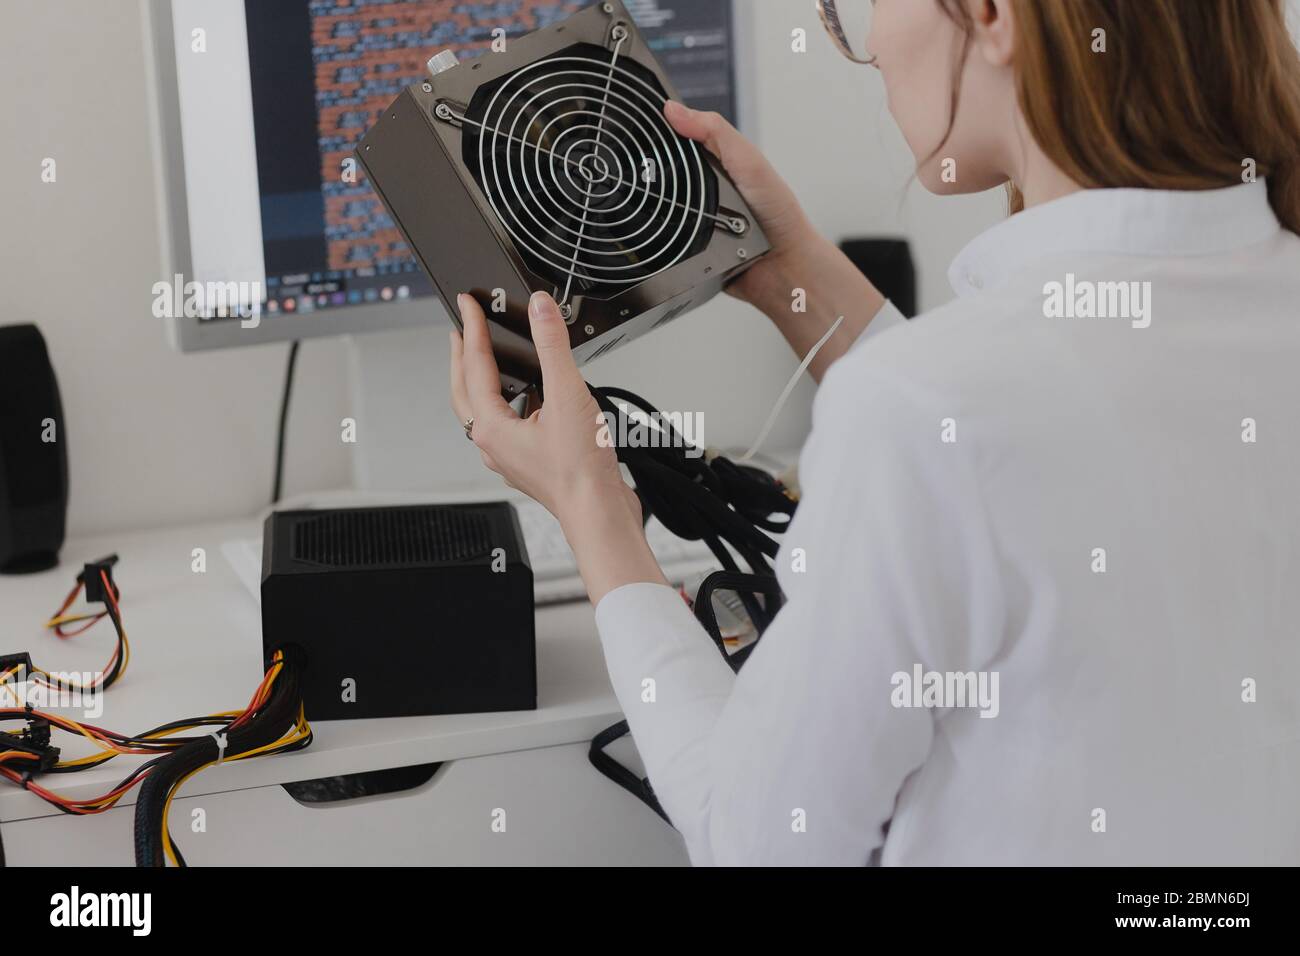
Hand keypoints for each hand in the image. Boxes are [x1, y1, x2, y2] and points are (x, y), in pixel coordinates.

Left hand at [449, 291, 667, 603]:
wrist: (599, 512)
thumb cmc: (580, 472)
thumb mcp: (567, 396)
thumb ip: (552, 347)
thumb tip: (541, 310)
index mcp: (491, 427)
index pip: (474, 366)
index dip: (472, 329)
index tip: (468, 304)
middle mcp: (494, 444)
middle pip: (466, 392)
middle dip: (464, 359)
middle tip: (463, 332)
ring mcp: (511, 456)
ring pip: (487, 412)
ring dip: (486, 384)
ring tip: (492, 362)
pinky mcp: (532, 463)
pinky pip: (512, 427)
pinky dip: (514, 405)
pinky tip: (534, 399)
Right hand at [664, 101, 887, 381]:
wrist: (784, 268)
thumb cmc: (779, 215)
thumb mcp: (748, 162)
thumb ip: (715, 132)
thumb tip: (675, 110)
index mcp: (718, 164)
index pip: (680, 141)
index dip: (660, 133)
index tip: (638, 125)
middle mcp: (705, 190)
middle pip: (663, 175)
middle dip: (652, 174)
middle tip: (642, 169)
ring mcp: (694, 220)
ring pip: (659, 208)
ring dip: (658, 208)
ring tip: (657, 202)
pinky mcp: (687, 249)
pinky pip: (664, 242)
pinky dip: (663, 239)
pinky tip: (664, 233)